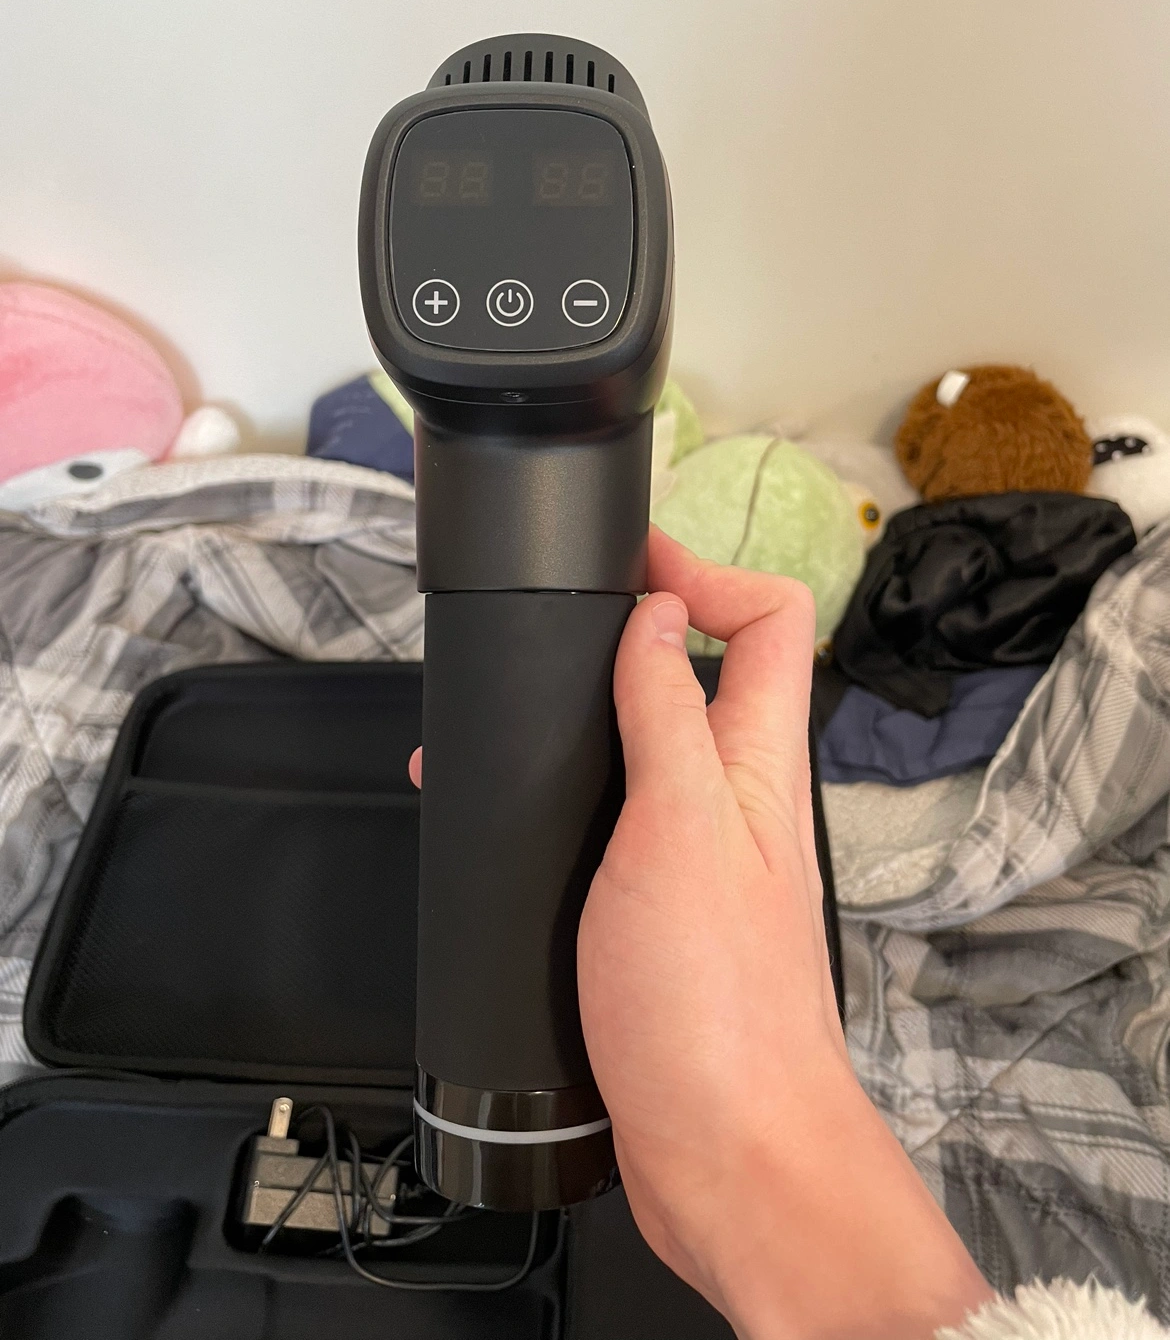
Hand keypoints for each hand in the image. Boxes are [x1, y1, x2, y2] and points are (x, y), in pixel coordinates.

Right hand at [577, 528, 990, 1339]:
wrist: (725, 1153)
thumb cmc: (717, 1005)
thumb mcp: (680, 827)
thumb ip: (667, 714)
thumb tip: (656, 613)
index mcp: (757, 761)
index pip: (769, 622)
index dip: (706, 572)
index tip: (630, 560)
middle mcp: (735, 799)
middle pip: (704, 674)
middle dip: (634, 632)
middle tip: (559, 622)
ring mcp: (697, 856)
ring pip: (648, 748)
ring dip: (587, 717)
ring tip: (514, 710)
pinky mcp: (656, 911)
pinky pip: (617, 824)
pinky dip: (568, 799)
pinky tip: (516, 816)